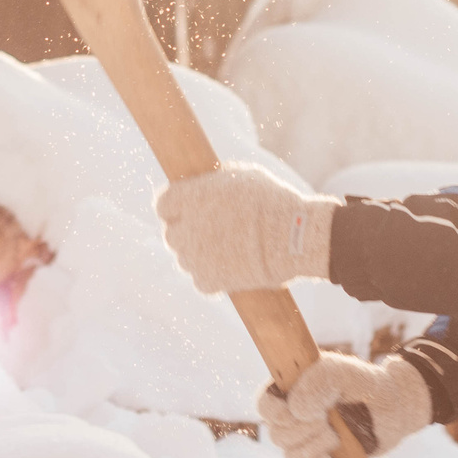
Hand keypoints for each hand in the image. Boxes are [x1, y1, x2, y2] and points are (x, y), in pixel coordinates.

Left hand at [157, 163, 334, 293]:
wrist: (294, 237)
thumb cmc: (272, 201)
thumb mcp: (241, 176)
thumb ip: (214, 184)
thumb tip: (207, 186)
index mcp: (188, 198)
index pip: (163, 205)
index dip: (177, 208)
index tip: (190, 210)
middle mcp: (185, 228)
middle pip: (171, 234)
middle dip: (188, 232)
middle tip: (211, 231)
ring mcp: (194, 257)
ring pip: (185, 259)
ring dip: (200, 255)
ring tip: (227, 250)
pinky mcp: (208, 281)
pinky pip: (201, 279)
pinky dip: (213, 276)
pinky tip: (231, 266)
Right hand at [258, 353, 431, 457]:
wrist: (393, 408)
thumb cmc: (363, 384)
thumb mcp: (340, 372)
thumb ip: (317, 383)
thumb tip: (295, 412)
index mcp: (291, 391)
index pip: (264, 405)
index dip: (274, 413)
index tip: (296, 413)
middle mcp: (295, 418)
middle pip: (277, 436)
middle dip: (303, 431)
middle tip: (328, 419)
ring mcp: (308, 442)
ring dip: (315, 449)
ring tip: (337, 435)